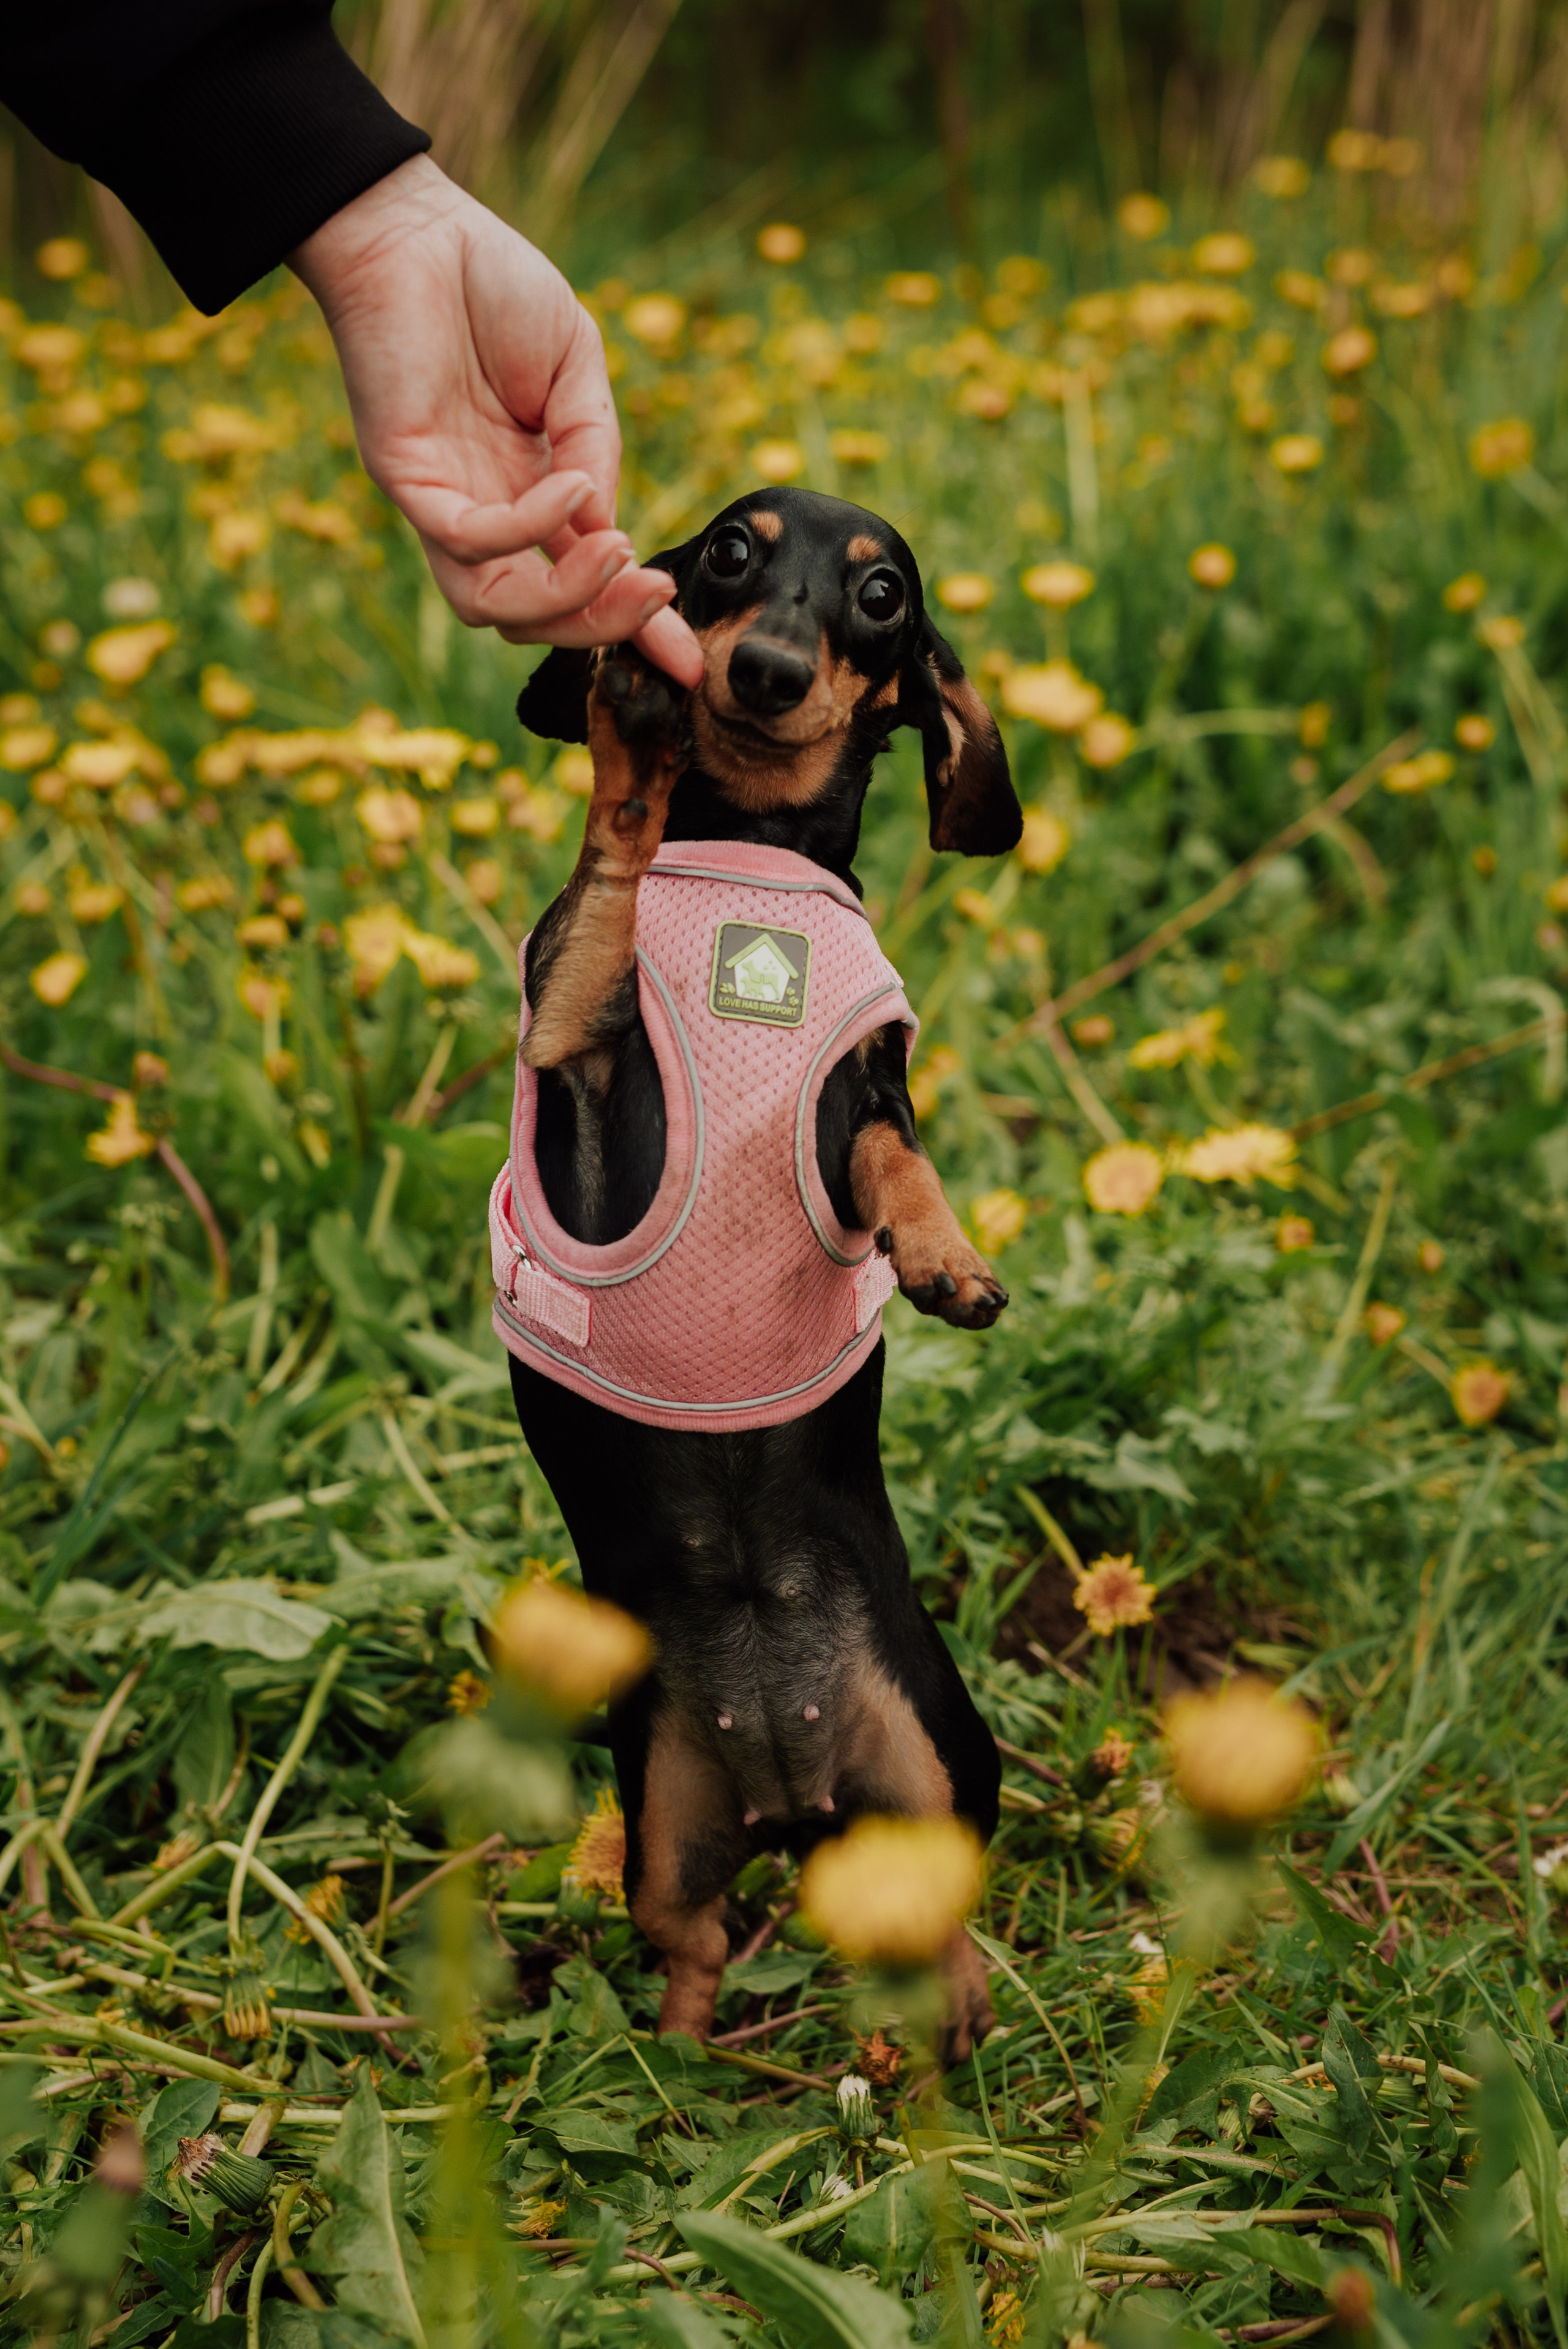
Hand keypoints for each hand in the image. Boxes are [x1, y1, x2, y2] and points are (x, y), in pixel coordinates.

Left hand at [290, 157, 702, 685]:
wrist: (417, 230)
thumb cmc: (495, 289)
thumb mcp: (578, 373)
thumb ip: (596, 450)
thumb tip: (610, 531)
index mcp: (534, 494)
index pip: (584, 585)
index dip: (635, 631)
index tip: (689, 666)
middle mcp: (486, 512)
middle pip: (536, 618)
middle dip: (602, 624)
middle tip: (654, 597)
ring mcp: (442, 503)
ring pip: (493, 605)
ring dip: (563, 597)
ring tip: (615, 549)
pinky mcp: (404, 479)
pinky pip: (467, 539)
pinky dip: (527, 528)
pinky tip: (571, 488)